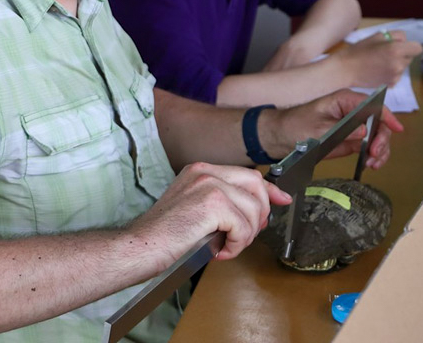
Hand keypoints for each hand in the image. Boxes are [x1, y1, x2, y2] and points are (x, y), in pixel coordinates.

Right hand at [128, 163, 291, 266]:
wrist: (141, 247)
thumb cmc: (164, 236)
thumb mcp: (197, 211)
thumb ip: (224, 204)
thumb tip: (256, 212)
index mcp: (201, 170)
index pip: (248, 174)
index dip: (270, 189)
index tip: (282, 199)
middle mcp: (205, 172)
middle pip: (256, 185)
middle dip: (260, 214)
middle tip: (244, 236)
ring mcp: (208, 184)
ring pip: (253, 209)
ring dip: (245, 236)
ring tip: (224, 247)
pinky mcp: (211, 203)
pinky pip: (243, 226)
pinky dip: (236, 245)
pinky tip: (219, 251)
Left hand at [264, 89, 403, 170]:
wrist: (280, 137)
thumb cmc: (294, 125)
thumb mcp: (317, 128)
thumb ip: (341, 131)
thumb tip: (363, 133)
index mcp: (345, 100)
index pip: (374, 105)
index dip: (387, 116)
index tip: (397, 129)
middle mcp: (353, 112)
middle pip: (380, 123)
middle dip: (382, 139)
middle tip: (375, 154)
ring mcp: (353, 127)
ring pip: (377, 137)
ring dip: (380, 150)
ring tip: (373, 164)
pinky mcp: (351, 140)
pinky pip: (369, 147)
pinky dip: (373, 156)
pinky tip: (370, 164)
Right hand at [333, 30, 422, 86]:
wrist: (346, 69)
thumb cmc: (359, 51)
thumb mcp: (377, 36)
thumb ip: (396, 35)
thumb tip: (405, 41)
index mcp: (396, 50)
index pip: (418, 48)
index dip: (410, 46)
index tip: (401, 46)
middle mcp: (399, 64)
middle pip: (410, 57)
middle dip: (402, 54)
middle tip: (385, 53)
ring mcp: (395, 76)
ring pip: (403, 67)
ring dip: (396, 64)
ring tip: (379, 62)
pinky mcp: (390, 84)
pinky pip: (397, 76)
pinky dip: (391, 73)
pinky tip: (378, 71)